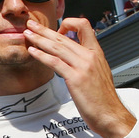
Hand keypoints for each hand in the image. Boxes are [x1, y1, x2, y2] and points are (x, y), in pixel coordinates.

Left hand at [23, 18, 135, 137]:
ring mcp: (83, 66)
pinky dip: (41, 55)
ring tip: (28, 34)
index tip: (56, 30)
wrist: (111, 114)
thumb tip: (74, 56)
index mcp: (97, 53)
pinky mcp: (76, 78)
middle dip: (44, 30)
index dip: (69, 24)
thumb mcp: (98, 73)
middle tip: (31, 24)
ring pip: (57, 47)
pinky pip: (55, 62)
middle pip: (64, 37)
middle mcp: (90, 56)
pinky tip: (32, 51)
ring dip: (39, 39)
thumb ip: (87, 62)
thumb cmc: (103, 98)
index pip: (84, 26)